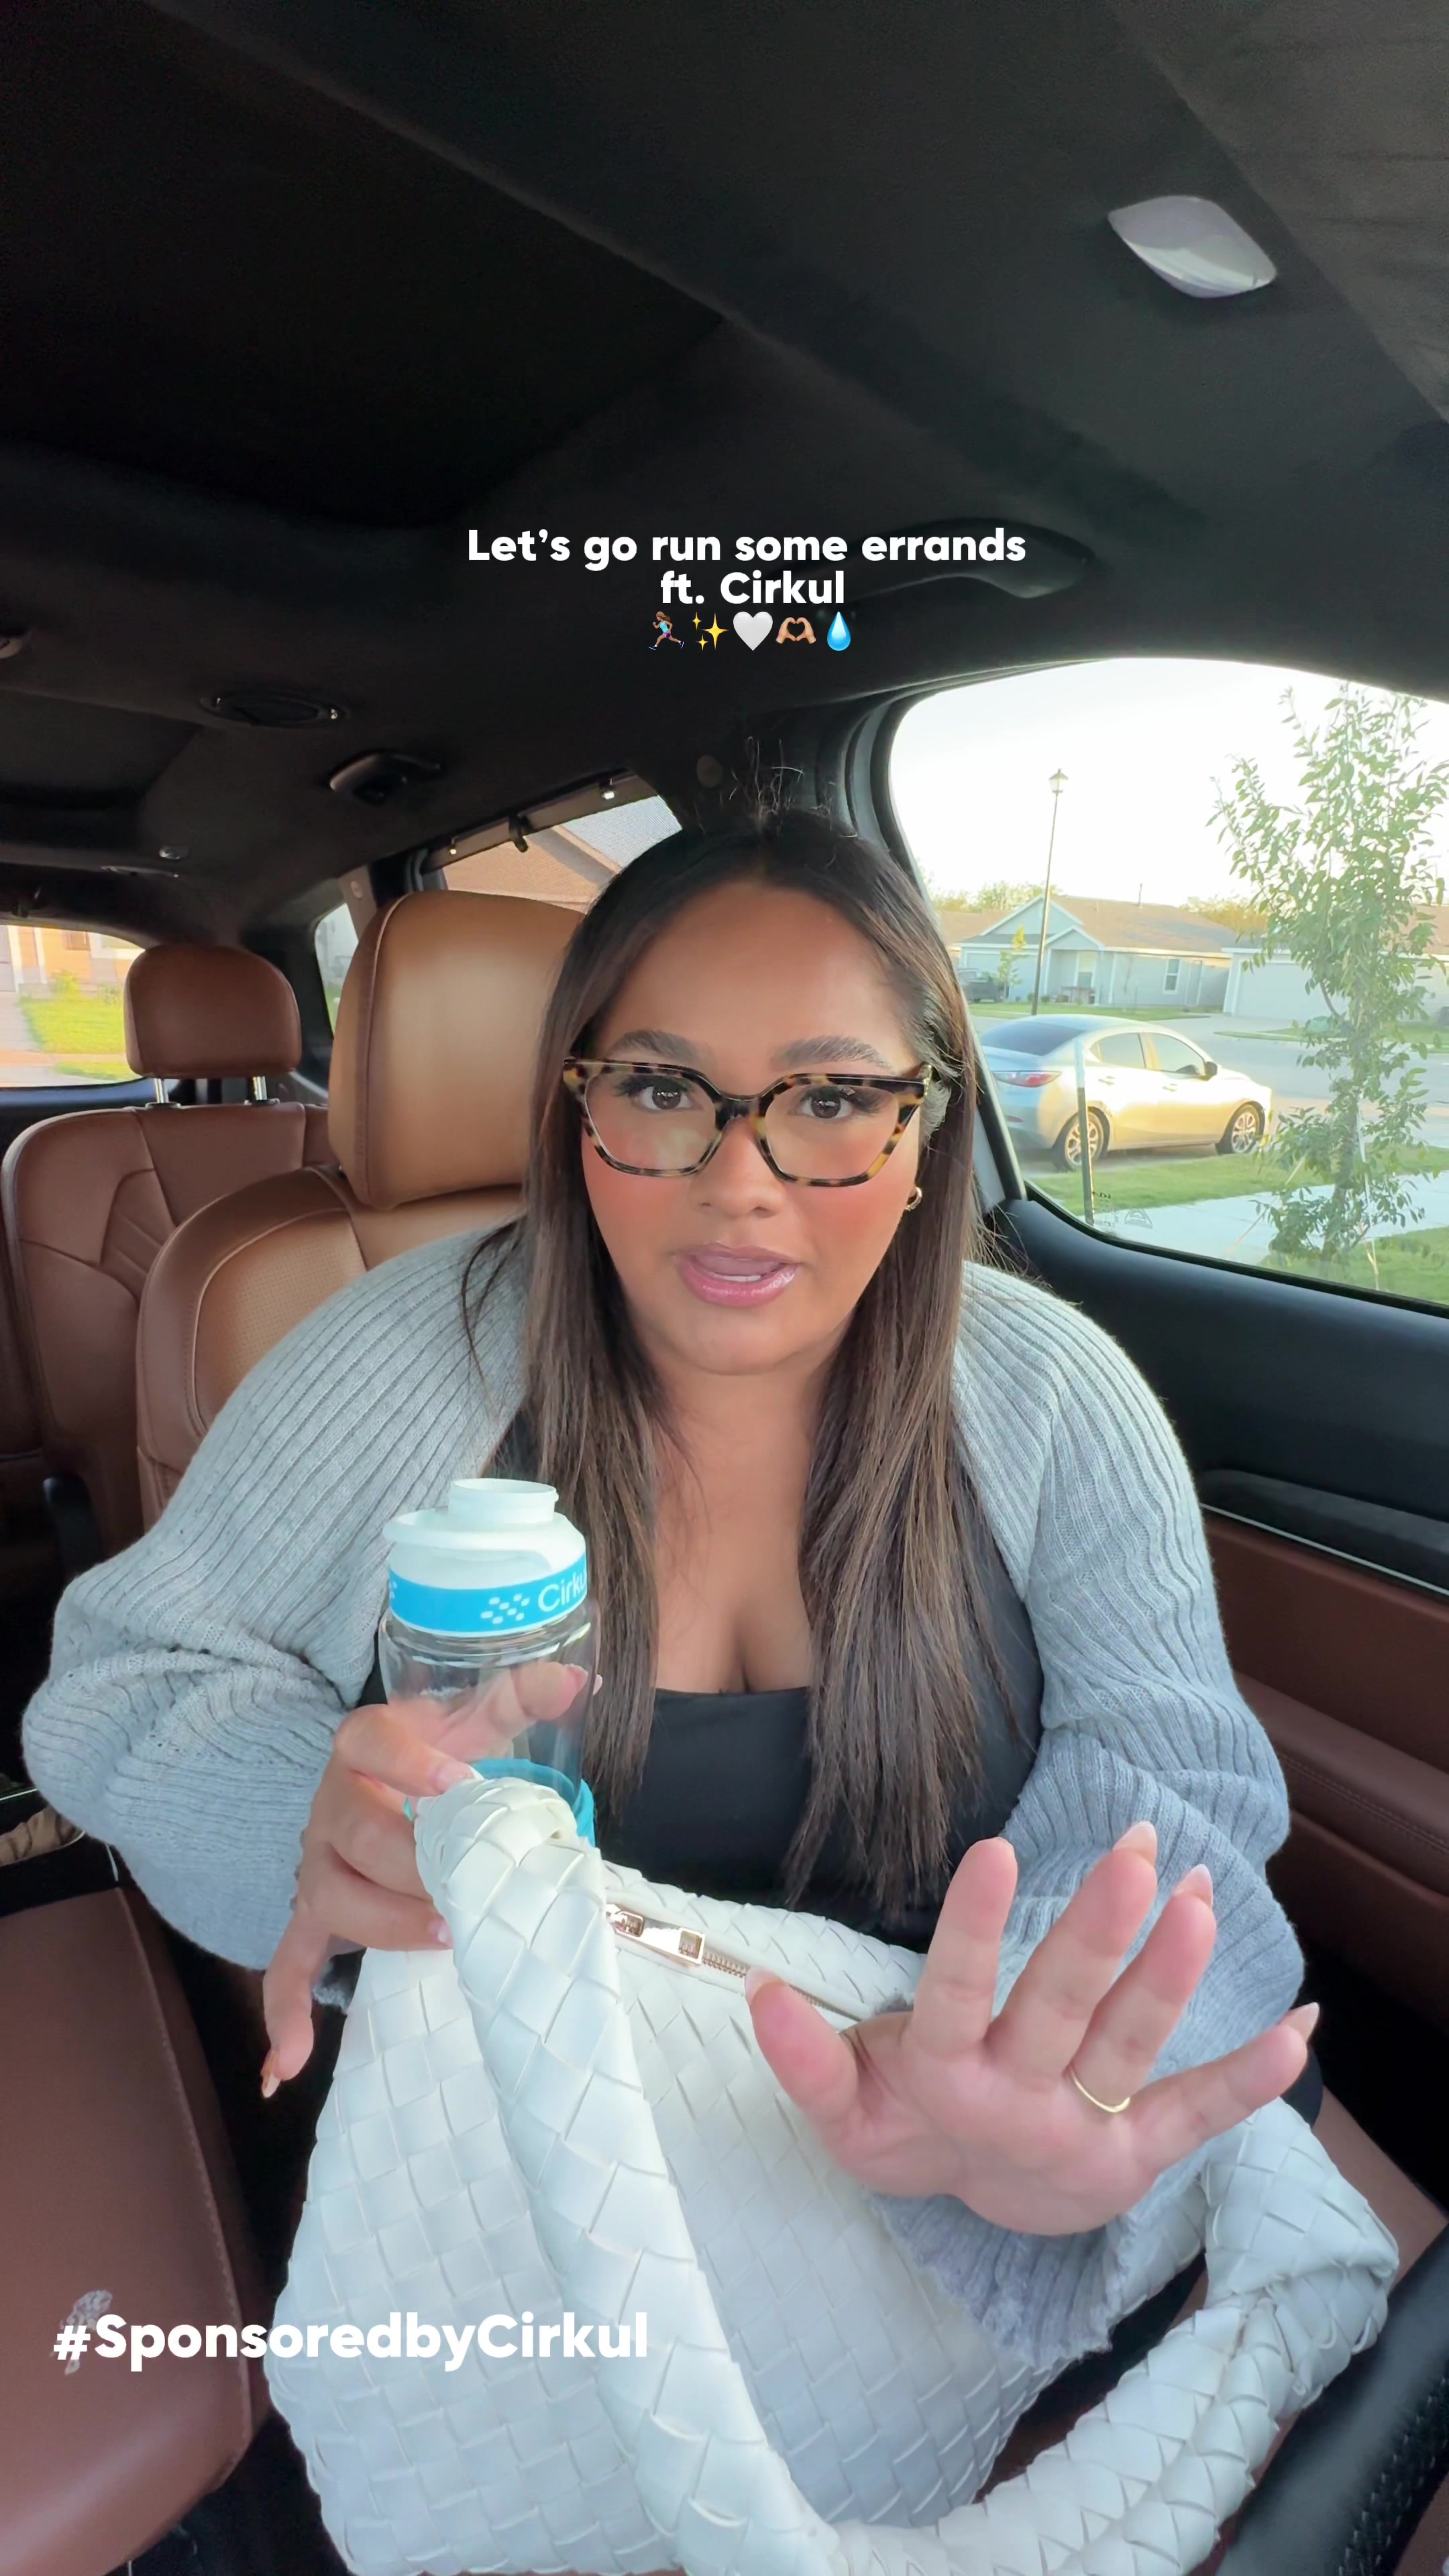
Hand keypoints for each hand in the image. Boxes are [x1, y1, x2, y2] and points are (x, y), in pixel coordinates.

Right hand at [261, 1663, 587, 2092]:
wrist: (377, 1778)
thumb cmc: (433, 1750)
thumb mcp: (469, 1717)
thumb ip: (517, 1696)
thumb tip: (575, 1682)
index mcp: (366, 1746)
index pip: (372, 1741)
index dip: (411, 1761)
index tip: (460, 1784)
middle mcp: (332, 1804)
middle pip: (356, 1834)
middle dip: (412, 1864)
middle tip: (466, 1887)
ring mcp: (318, 1864)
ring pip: (333, 1898)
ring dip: (385, 1925)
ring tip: (446, 1938)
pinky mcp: (313, 1913)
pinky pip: (288, 1962)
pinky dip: (285, 2013)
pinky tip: (289, 2065)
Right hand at [744, 1822, 1317, 2235]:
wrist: (964, 2209)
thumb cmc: (899, 2125)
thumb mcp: (840, 2107)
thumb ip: (807, 2054)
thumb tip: (758, 1991)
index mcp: (945, 2080)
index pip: (959, 1995)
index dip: (976, 1930)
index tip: (997, 1851)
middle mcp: (1020, 2104)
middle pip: (1062, 2012)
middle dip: (1098, 1932)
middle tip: (1133, 1853)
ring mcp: (1083, 2130)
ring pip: (1130, 2050)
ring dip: (1170, 1976)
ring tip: (1200, 1897)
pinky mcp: (1137, 2155)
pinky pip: (1197, 2115)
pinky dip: (1250, 2079)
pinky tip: (1301, 2031)